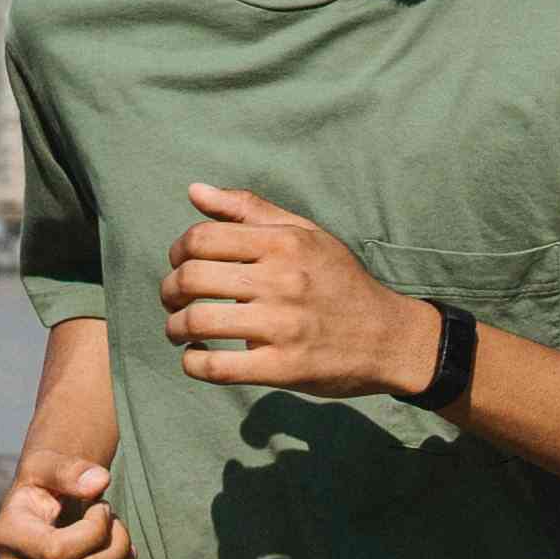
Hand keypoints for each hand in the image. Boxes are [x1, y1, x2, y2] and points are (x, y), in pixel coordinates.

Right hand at [0, 448, 145, 558]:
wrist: (43, 513)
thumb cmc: (50, 487)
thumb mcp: (52, 465)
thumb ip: (72, 470)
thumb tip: (99, 482)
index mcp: (8, 536)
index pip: (60, 551)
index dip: (97, 531)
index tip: (105, 510)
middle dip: (119, 549)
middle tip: (122, 530)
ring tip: (129, 553)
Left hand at [159, 183, 439, 397]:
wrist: (391, 337)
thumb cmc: (341, 282)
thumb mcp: (306, 235)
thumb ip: (249, 210)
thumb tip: (193, 191)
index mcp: (285, 244)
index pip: (201, 238)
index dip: (177, 252)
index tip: (180, 265)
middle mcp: (283, 281)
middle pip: (191, 278)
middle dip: (168, 291)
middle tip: (173, 301)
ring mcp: (283, 326)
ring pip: (197, 322)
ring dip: (175, 328)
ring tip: (180, 330)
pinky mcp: (283, 367)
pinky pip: (216, 367)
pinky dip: (193, 364)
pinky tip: (196, 358)